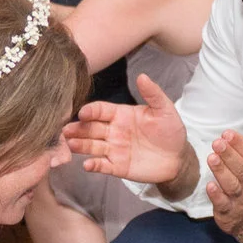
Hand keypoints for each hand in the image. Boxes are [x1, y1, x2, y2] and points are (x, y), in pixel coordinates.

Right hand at [61, 72, 187, 187]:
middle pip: (90, 128)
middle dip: (77, 129)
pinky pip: (102, 165)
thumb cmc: (171, 131)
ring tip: (69, 145)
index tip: (82, 113)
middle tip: (64, 130)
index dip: (91, 111)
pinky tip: (87, 165)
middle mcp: (113, 131)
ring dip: (80, 145)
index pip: (100, 110)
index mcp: (121, 115)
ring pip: (92, 146)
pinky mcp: (117, 167)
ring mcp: (113, 149)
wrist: (178, 158)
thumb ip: (153, 94)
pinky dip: (93, 165)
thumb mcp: (164, 110)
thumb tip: (142, 76)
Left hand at [205, 119, 242, 240]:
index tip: (228, 133)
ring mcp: (240, 200)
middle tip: (217, 142)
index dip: (241, 144)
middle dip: (229, 155)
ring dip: (221, 172)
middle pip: (241, 169)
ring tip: (211, 158)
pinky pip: (223, 204)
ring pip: (231, 185)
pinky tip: (209, 185)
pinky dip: (216, 195)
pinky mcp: (228, 213)